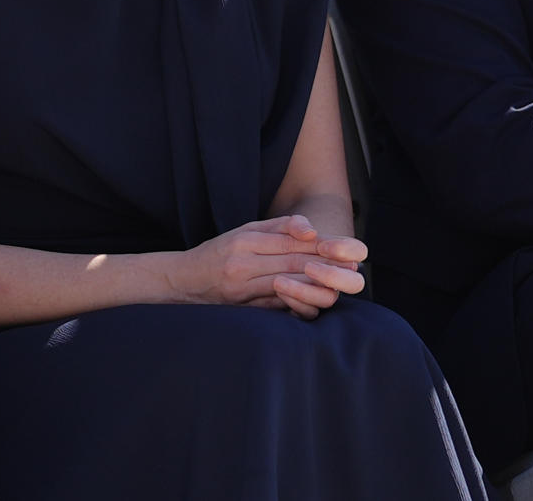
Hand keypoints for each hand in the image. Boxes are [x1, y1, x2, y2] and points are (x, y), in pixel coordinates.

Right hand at [170, 215, 366, 317]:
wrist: (180, 281)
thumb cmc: (215, 254)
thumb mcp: (241, 232)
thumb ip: (275, 227)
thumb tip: (309, 230)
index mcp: (245, 239)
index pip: (290, 240)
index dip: (320, 244)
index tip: (344, 248)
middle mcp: (243, 262)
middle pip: (292, 261)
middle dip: (325, 264)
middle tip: (351, 267)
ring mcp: (241, 286)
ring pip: (287, 284)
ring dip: (316, 285)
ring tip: (339, 284)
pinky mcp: (240, 306)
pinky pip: (274, 305)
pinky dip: (296, 303)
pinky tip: (314, 302)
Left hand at [272, 226, 366, 320]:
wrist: (254, 259)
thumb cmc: (273, 238)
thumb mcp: (281, 227)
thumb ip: (295, 224)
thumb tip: (310, 232)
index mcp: (337, 252)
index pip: (358, 251)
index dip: (346, 250)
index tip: (323, 246)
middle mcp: (335, 276)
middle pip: (354, 283)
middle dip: (333, 275)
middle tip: (308, 266)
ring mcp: (321, 293)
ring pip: (328, 299)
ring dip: (305, 290)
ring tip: (278, 280)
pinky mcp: (305, 308)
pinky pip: (308, 313)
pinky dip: (294, 301)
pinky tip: (277, 289)